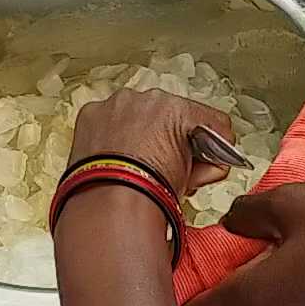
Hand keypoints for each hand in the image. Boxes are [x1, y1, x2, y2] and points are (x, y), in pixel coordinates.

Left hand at [68, 89, 234, 196]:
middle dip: (172, 137)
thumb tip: (210, 165)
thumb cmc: (148, 193)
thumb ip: (207, 164)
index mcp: (176, 109)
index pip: (208, 120)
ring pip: (137, 114)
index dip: (212, 141)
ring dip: (141, 133)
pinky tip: (115, 157)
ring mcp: (116, 105)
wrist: (110, 206)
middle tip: (169, 164)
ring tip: (138, 163)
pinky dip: (112, 135)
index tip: (207, 154)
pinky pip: (108, 120)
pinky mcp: (91, 114)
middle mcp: (145, 99)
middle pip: (170, 116)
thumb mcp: (191, 179)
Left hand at [181, 182, 304, 305]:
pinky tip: (298, 274)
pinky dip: (286, 303)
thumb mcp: (289, 201)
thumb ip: (248, 213)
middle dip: (217, 302)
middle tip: (216, 267)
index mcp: (250, 300)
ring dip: (255, 301)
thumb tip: (232, 223)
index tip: (164, 296)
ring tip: (261, 265)